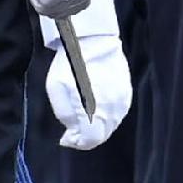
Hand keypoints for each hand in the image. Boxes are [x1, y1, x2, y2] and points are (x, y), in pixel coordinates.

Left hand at [45, 11, 131, 150]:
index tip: (66, 138)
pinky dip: (106, 116)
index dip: (77, 142)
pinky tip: (95, 107)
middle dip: (85, 136)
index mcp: (93, 109)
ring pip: (110, 125)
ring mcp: (121, 100)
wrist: (91, 40)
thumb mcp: (56, 89)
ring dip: (96, 126)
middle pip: (101, 135)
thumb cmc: (69, 63)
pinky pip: (117, 113)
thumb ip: (64, 115)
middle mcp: (111, 108)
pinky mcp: (126, 93)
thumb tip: (72, 131)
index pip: (90, 140)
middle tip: (72, 131)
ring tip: (82, 117)